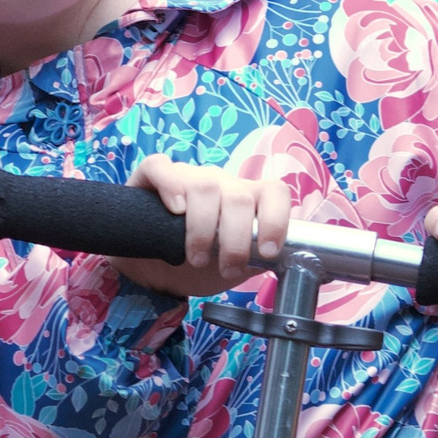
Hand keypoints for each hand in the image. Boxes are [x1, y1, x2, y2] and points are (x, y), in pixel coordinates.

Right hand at [115, 154, 291, 297]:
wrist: (152, 271)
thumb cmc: (196, 266)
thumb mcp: (233, 269)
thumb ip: (257, 260)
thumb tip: (286, 260)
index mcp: (246, 201)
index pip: (274, 193)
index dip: (276, 220)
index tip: (267, 252)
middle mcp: (220, 183)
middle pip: (239, 198)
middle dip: (235, 240)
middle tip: (226, 268)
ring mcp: (187, 175)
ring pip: (205, 186)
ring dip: (202, 229)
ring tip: (195, 258)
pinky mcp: (152, 175)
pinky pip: (160, 166)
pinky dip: (169, 186)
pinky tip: (175, 209)